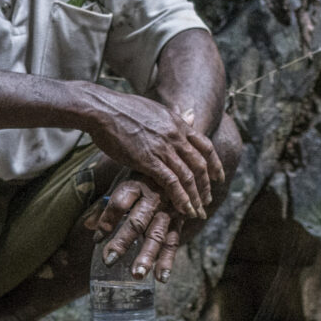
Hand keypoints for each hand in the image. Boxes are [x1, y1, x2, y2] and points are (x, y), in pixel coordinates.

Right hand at [86, 89, 224, 220]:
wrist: (102, 109)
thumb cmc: (122, 109)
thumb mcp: (156, 109)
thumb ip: (174, 118)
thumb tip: (188, 115)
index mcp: (178, 123)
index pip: (206, 146)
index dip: (215, 164)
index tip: (218, 177)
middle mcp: (175, 136)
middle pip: (200, 164)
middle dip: (206, 185)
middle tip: (207, 201)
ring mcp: (163, 148)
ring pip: (188, 176)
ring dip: (195, 197)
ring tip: (198, 211)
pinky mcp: (147, 160)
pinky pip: (171, 182)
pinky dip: (180, 198)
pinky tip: (184, 209)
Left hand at [91, 179, 182, 280]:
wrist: (182, 167)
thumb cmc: (145, 176)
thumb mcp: (124, 183)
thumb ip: (106, 206)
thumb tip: (88, 226)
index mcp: (136, 184)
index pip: (119, 203)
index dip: (106, 220)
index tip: (97, 239)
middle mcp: (153, 197)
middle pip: (136, 221)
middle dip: (122, 242)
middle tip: (109, 261)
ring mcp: (167, 210)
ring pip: (156, 235)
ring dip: (147, 256)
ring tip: (137, 275)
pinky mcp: (179, 221)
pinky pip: (173, 242)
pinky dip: (168, 261)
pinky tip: (161, 278)